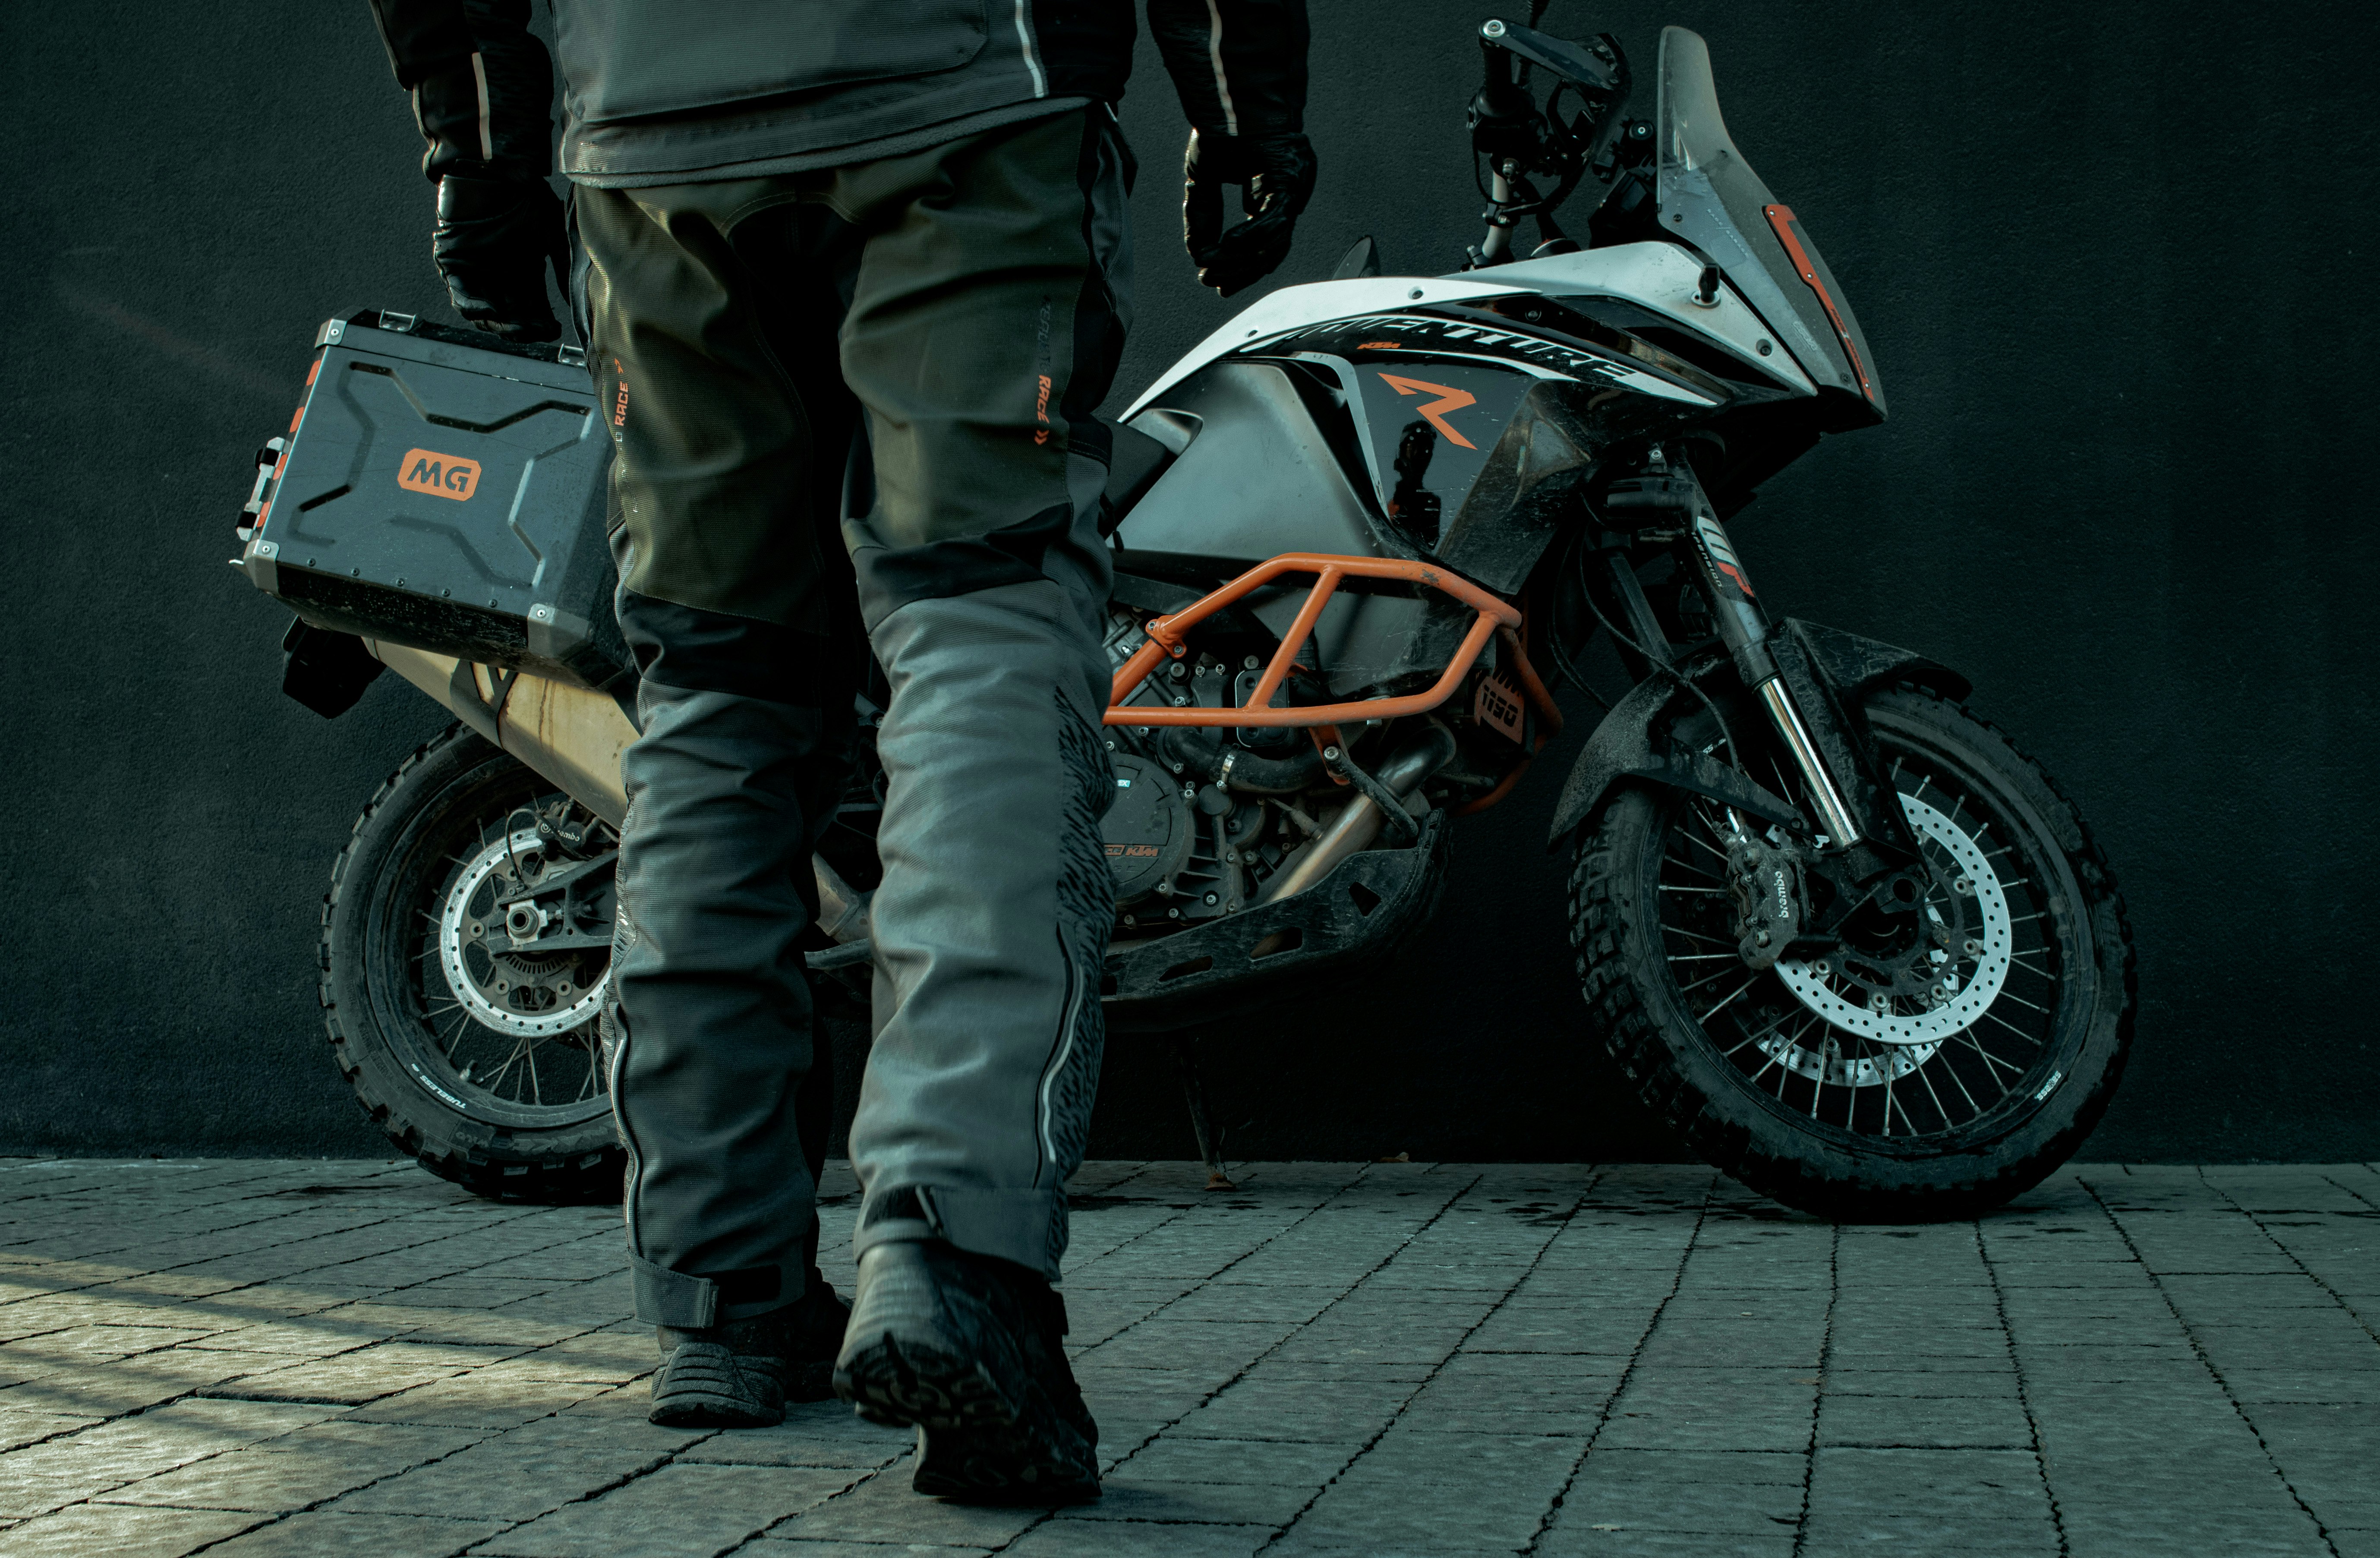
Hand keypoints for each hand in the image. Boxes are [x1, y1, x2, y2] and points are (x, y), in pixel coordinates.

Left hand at [432, 175, 567, 342]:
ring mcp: (476, 270)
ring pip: (486, 311)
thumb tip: (574, 299)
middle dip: (523, 328)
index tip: (552, 331)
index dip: (541, 323)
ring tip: (515, 328)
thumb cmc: (525, 194)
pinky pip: (461, 294)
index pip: (532, 307)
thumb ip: (561, 266)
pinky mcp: (454, 262)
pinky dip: (474, 307)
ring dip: (500, 323)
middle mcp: (500, 274)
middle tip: (535, 332)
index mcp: (523, 270)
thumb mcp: (551, 233)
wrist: (494, 168)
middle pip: (511, 314)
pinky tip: (490, 313)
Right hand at [1182, 129, 1316, 296]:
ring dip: (1241, 259)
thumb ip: (1201, 214)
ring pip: (1275, 241)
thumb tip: (1197, 251)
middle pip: (1271, 251)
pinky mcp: (1291, 176)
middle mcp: (1288, 194)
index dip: (1241, 267)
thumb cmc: (1223, 125)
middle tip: (1214, 282)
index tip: (1217, 281)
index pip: (1263, 243)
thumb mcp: (1203, 177)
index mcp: (1271, 193)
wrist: (1231, 92)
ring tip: (1213, 266)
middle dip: (1240, 272)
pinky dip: (1252, 235)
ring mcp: (1293, 187)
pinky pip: (1275, 217)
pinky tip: (1228, 246)